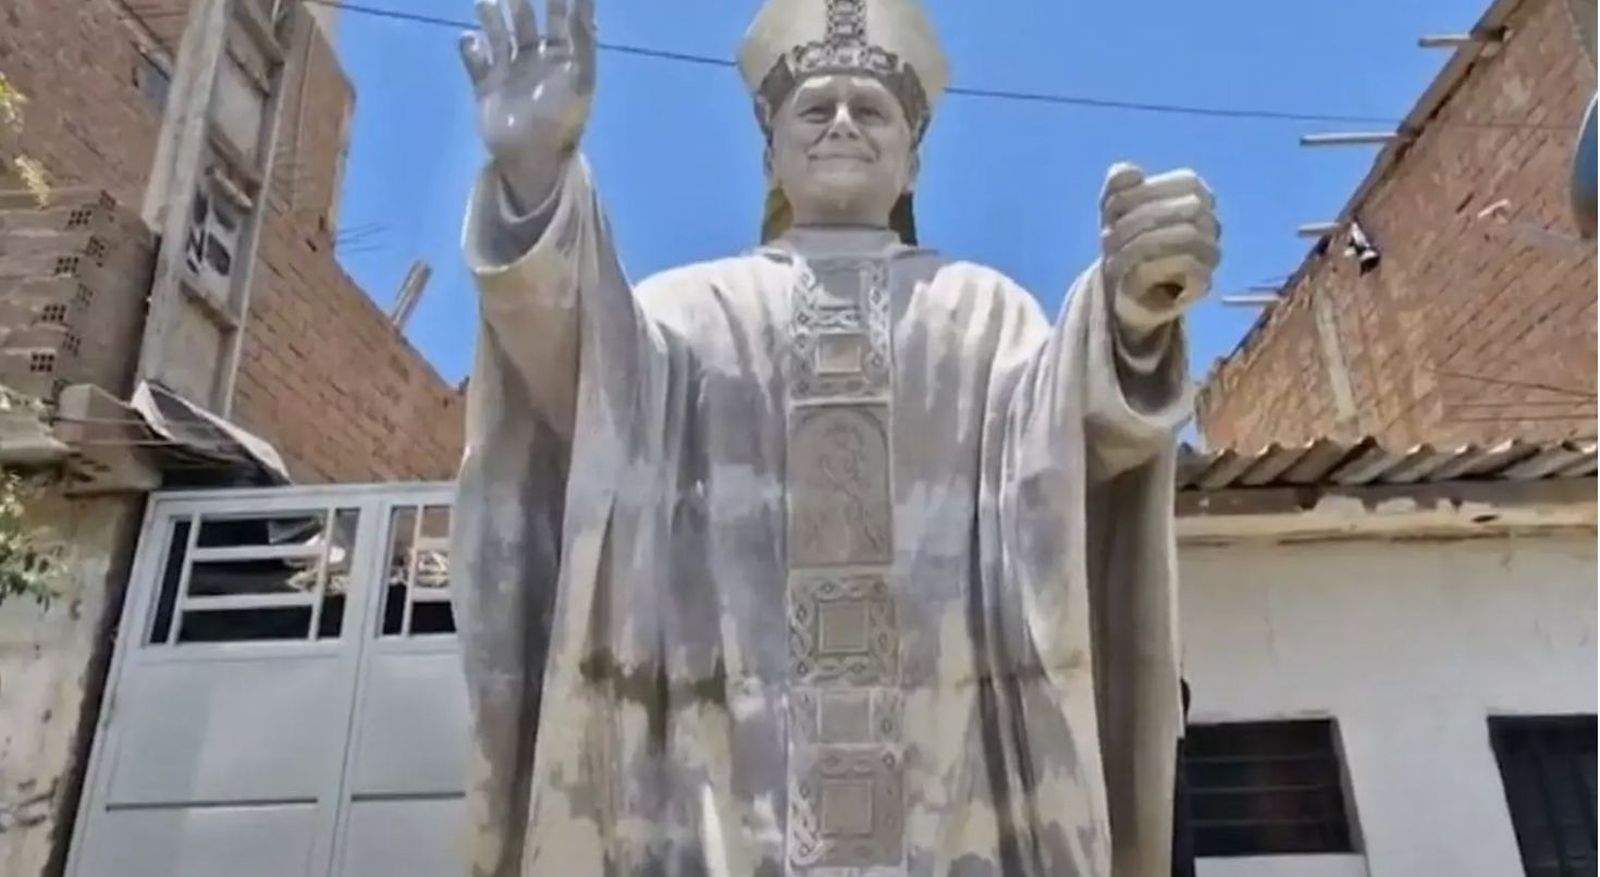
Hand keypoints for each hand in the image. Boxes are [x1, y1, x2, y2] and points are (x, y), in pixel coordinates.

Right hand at [460, 0, 596, 210]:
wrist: (533, 160)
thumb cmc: (563, 121)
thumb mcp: (581, 80)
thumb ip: (583, 43)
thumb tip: (583, 9)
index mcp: (563, 57)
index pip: (563, 17)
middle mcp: (535, 59)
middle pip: (526, 18)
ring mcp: (509, 71)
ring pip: (498, 33)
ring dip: (491, 17)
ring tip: (485, 2)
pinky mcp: (486, 87)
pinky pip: (475, 61)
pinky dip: (470, 48)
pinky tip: (469, 39)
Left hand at [1099, 163, 1220, 332]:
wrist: (1124, 289)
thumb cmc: (1125, 239)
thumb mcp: (1114, 207)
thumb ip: (1119, 183)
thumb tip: (1133, 173)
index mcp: (1195, 192)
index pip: (1185, 181)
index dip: (1143, 192)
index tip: (1111, 209)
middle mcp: (1210, 220)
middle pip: (1184, 208)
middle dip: (1135, 222)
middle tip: (1105, 240)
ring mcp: (1211, 251)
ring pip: (1187, 236)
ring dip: (1139, 246)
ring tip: (1111, 258)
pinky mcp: (1205, 281)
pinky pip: (1185, 266)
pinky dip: (1150, 269)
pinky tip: (1128, 275)